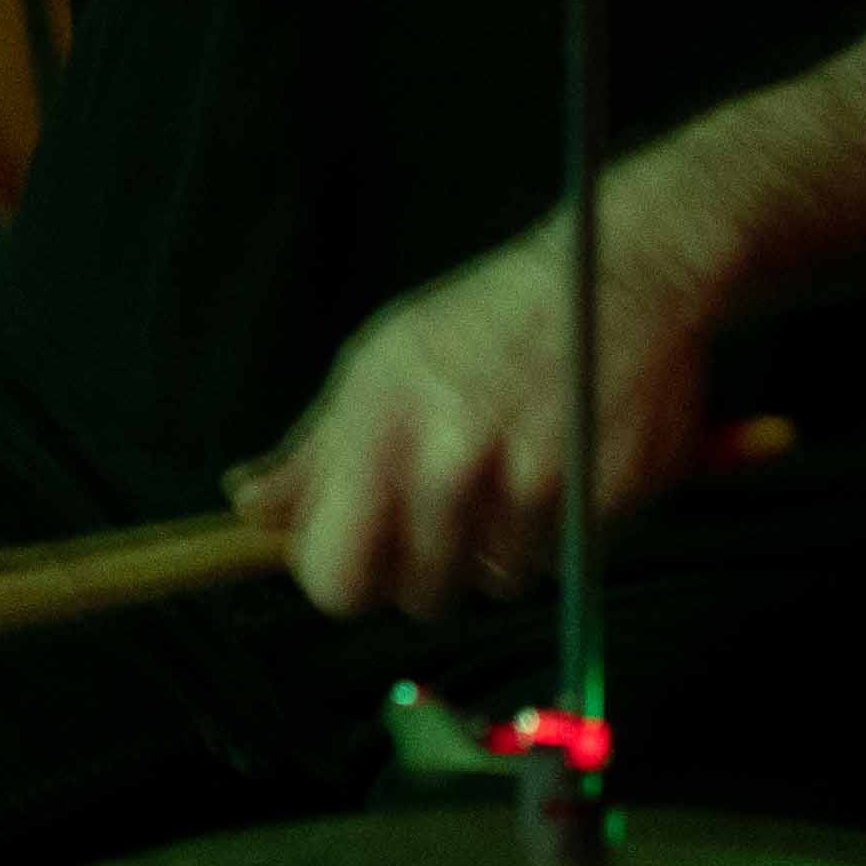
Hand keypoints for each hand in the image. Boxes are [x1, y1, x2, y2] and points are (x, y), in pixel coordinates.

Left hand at [226, 193, 743, 621]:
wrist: (619, 269)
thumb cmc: (488, 318)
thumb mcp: (382, 361)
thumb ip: (316, 449)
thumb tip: (246, 503)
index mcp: (382, 424)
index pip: (334, 576)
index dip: (345, 580)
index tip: (361, 557)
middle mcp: (451, 459)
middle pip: (418, 596)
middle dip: (430, 566)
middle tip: (450, 504)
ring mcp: (531, 482)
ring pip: (495, 583)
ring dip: (503, 546)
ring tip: (514, 466)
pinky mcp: (603, 498)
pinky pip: (562, 563)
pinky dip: (563, 530)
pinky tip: (564, 460)